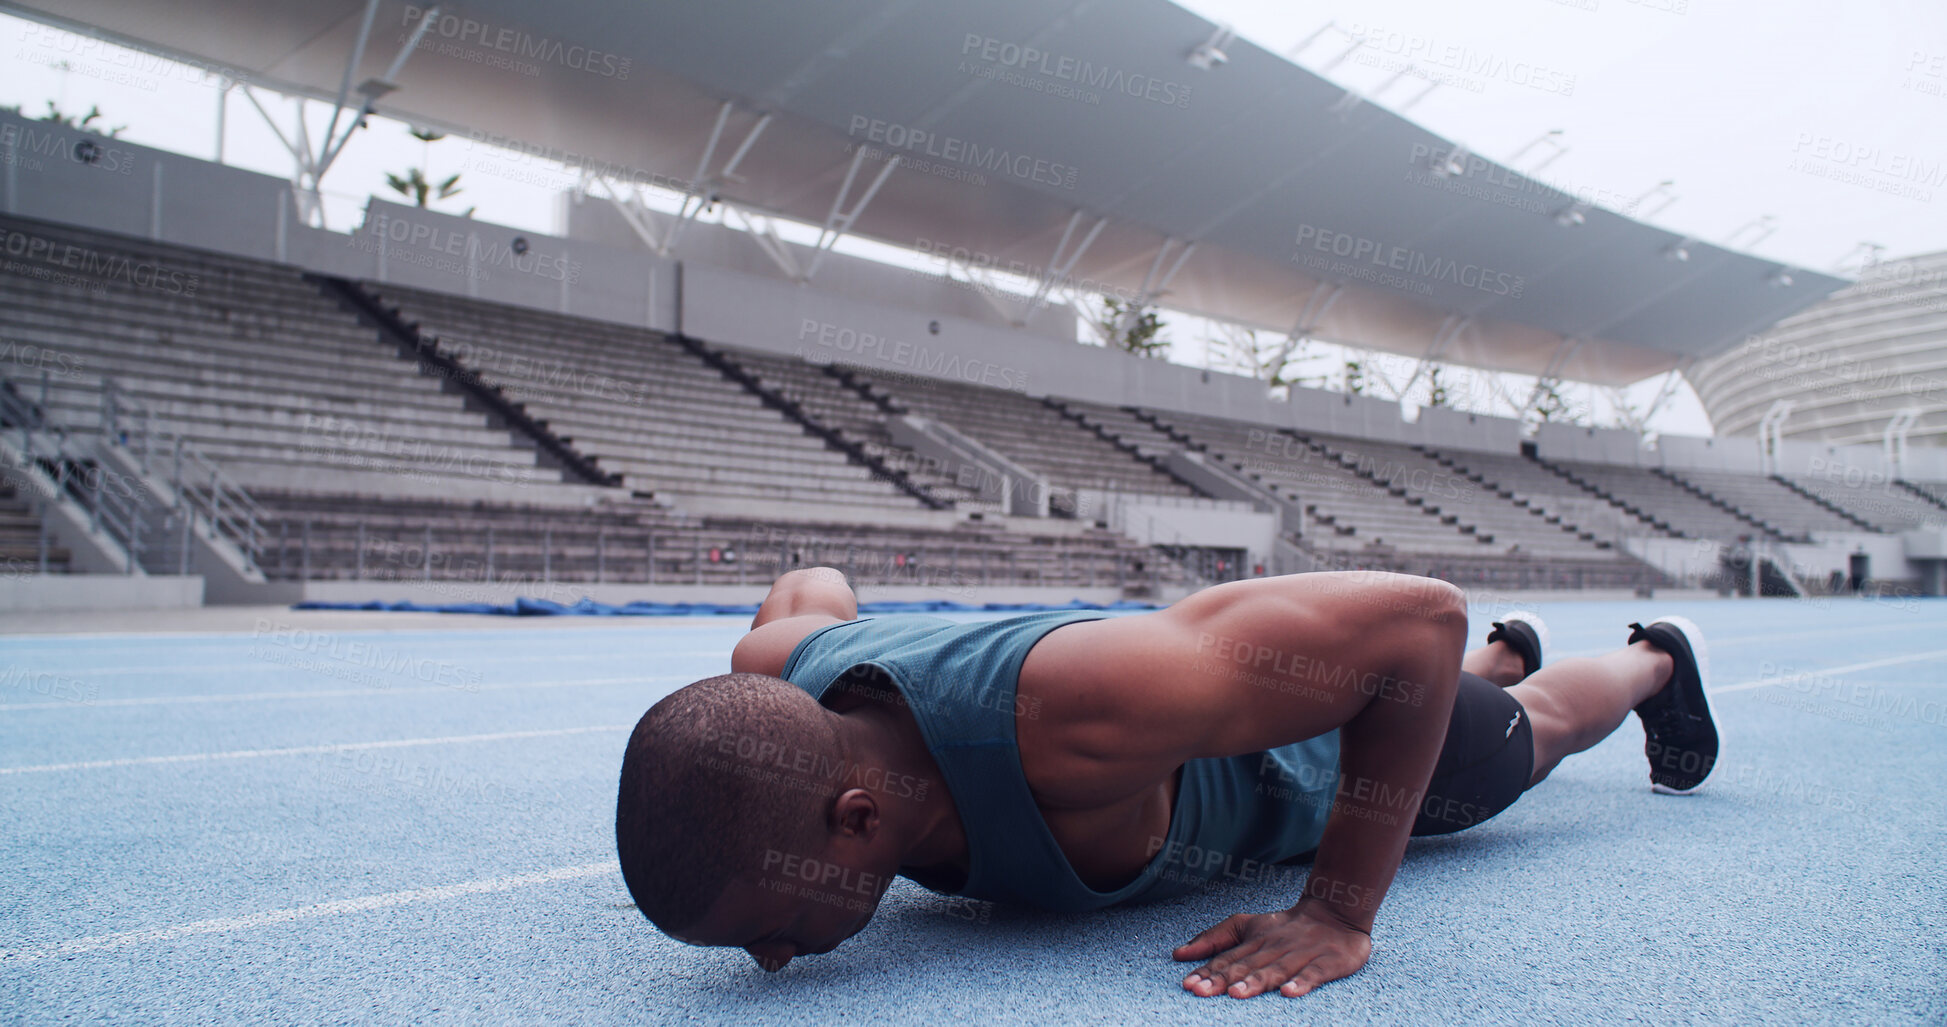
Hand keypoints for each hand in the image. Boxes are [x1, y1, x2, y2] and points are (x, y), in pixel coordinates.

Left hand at [1173, 904, 1371, 998]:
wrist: (1336, 914)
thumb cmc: (1285, 927)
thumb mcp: (1247, 926)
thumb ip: (1214, 939)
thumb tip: (1178, 954)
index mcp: (1254, 941)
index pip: (1226, 959)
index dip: (1206, 972)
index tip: (1188, 985)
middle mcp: (1274, 948)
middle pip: (1245, 966)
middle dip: (1222, 980)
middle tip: (1201, 991)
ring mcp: (1300, 955)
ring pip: (1275, 970)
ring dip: (1255, 982)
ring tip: (1236, 993)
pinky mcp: (1327, 963)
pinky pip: (1313, 974)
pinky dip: (1301, 983)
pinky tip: (1288, 992)